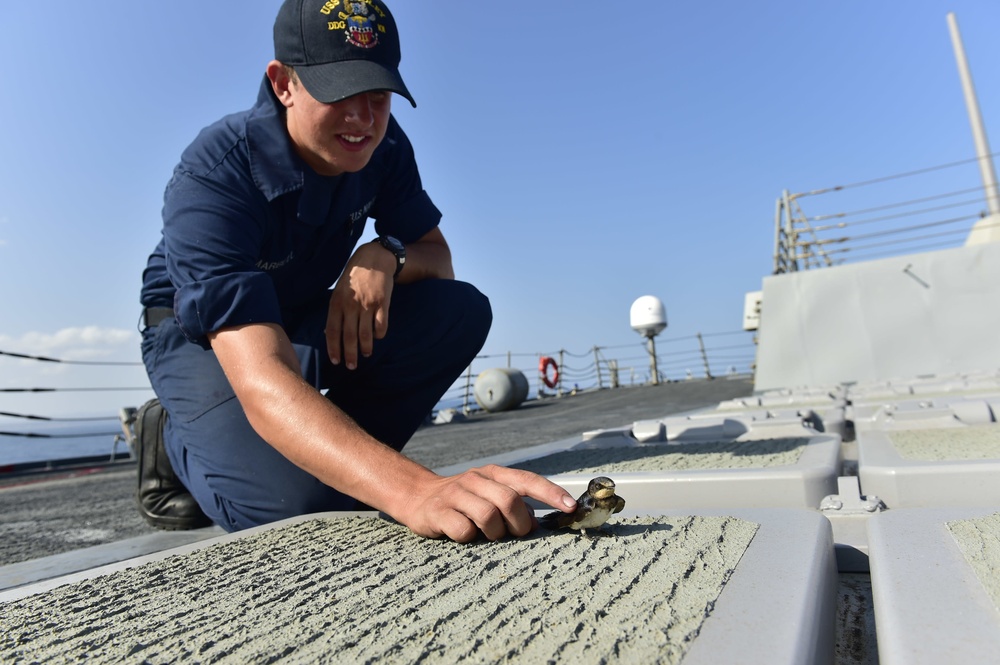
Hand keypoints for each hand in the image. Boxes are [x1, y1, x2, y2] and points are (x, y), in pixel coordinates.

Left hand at [326, 243, 395, 368]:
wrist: (375, 259)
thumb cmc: (354, 277)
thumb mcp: (339, 291)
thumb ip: (335, 311)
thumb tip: (327, 333)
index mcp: (336, 302)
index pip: (332, 331)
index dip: (333, 348)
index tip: (335, 361)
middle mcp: (351, 305)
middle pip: (349, 336)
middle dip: (350, 355)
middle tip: (351, 366)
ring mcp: (367, 304)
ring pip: (366, 334)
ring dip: (366, 348)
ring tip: (366, 354)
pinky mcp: (383, 303)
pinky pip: (381, 326)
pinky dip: (379, 334)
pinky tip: (377, 336)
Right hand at [399, 464, 577, 542]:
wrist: (417, 496)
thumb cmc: (464, 501)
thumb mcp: (489, 495)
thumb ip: (514, 505)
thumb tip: (536, 522)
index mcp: (493, 474)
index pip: (527, 480)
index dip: (551, 493)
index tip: (571, 507)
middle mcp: (475, 479)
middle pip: (509, 500)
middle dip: (518, 522)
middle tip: (514, 533)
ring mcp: (455, 494)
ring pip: (487, 515)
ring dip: (493, 532)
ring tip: (486, 534)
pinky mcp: (437, 511)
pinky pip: (462, 530)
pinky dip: (468, 538)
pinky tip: (463, 535)